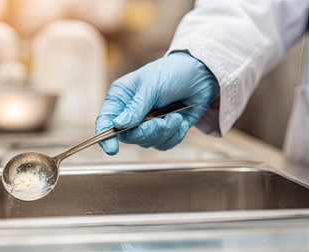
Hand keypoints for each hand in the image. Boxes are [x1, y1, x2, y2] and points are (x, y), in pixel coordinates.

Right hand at [95, 52, 218, 154]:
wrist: (202, 74)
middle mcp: (131, 112)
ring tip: (175, 116)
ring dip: (164, 132)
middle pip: (129, 136)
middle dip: (147, 132)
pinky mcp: (165, 130)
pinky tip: (180, 120)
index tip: (112, 148)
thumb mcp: (152, 86)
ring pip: (147, 142)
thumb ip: (136, 107)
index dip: (106, 136)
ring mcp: (148, 123)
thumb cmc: (172, 72)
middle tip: (160, 122)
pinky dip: (175, 135)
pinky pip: (164, 144)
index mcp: (122, 98)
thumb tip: (119, 125)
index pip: (106, 120)